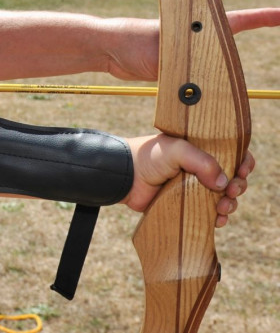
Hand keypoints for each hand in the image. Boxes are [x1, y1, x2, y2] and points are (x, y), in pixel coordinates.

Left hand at [106, 8, 279, 80]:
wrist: (109, 49)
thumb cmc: (133, 41)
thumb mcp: (162, 51)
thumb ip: (183, 63)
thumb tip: (200, 82)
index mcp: (197, 27)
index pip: (238, 20)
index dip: (263, 17)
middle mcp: (196, 39)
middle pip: (229, 48)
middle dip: (241, 59)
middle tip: (259, 47)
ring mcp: (188, 54)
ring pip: (215, 68)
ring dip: (221, 81)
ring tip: (224, 94)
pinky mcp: (177, 68)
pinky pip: (199, 80)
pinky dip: (205, 91)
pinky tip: (208, 103)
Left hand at [122, 134, 254, 227]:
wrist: (124, 176)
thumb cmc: (148, 157)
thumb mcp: (176, 149)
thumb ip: (201, 161)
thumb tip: (224, 182)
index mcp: (201, 150)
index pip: (233, 154)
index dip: (243, 162)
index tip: (242, 170)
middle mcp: (201, 168)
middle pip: (233, 178)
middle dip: (239, 186)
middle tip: (232, 191)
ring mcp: (195, 188)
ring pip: (225, 198)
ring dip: (230, 204)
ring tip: (222, 206)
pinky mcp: (187, 205)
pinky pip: (211, 214)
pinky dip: (219, 218)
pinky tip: (218, 219)